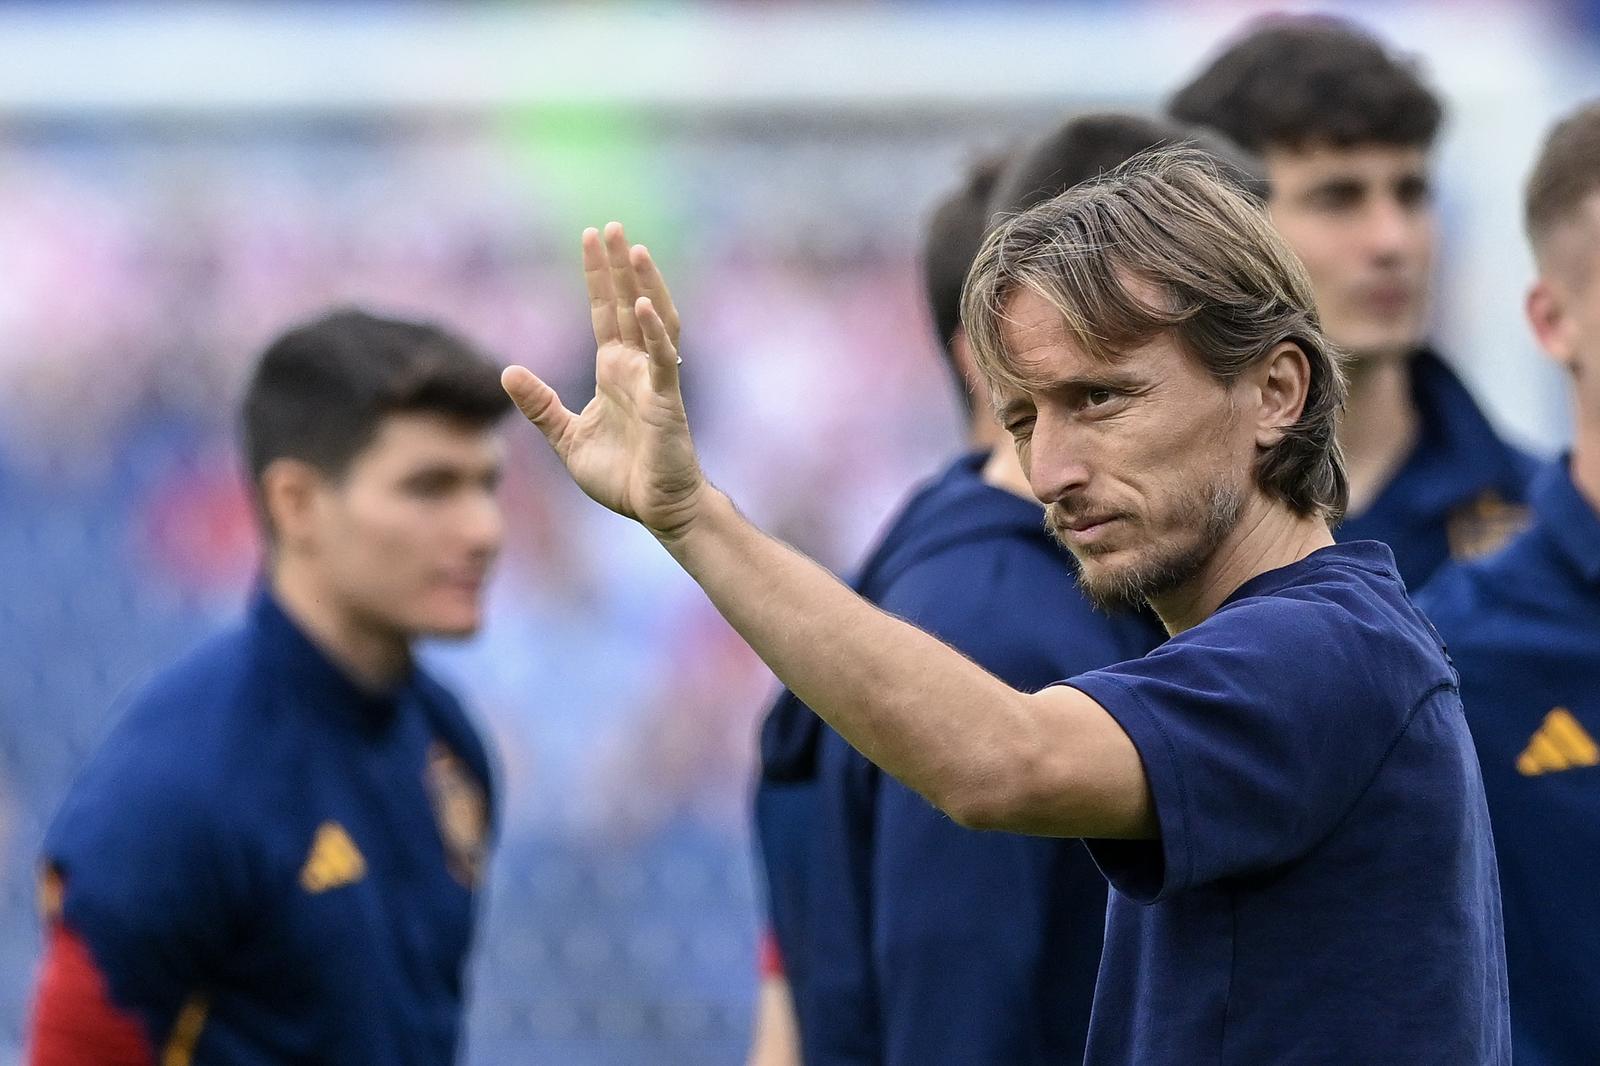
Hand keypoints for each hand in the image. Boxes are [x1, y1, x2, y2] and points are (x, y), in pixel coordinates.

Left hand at [502, 223, 706, 539]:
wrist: (655, 509)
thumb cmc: (620, 475)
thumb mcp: (567, 438)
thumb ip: (540, 406)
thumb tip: (507, 371)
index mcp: (614, 372)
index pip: (604, 313)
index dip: (598, 276)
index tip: (592, 238)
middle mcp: (636, 368)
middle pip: (627, 304)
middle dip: (619, 266)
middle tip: (610, 226)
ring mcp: (654, 381)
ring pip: (653, 320)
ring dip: (645, 284)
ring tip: (634, 249)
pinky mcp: (667, 401)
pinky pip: (663, 360)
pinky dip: (655, 332)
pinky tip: (642, 306)